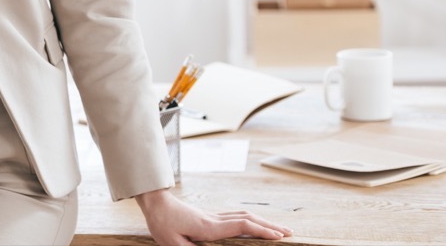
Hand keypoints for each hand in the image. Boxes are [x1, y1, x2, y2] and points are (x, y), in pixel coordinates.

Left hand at [135, 189, 291, 244]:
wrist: (155, 203)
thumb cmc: (162, 224)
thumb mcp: (171, 243)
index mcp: (209, 227)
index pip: (241, 226)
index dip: (260, 230)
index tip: (278, 235)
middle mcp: (215, 219)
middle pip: (248, 219)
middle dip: (270, 225)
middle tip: (289, 233)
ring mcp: (214, 216)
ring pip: (244, 215)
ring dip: (263, 221)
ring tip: (279, 229)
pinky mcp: (211, 216)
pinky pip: (236, 216)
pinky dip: (252, 220)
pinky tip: (256, 224)